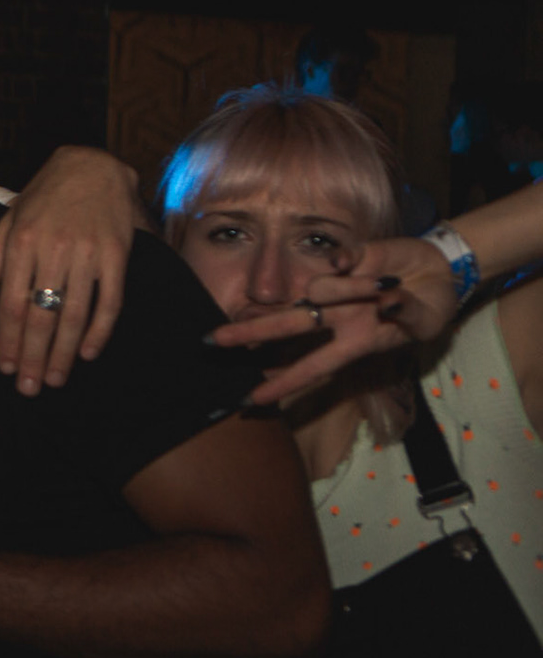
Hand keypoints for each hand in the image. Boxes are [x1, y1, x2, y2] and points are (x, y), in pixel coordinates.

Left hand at [0, 146, 140, 395]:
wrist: (92, 164)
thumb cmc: (43, 198)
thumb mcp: (7, 224)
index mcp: (21, 242)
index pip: (10, 303)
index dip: (6, 339)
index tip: (4, 367)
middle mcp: (53, 248)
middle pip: (40, 315)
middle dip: (32, 356)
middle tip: (28, 387)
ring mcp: (88, 252)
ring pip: (74, 313)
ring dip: (64, 352)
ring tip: (54, 379)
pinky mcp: (118, 253)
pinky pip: (110, 299)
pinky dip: (101, 330)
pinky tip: (90, 352)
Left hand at [208, 237, 455, 405]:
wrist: (446, 271)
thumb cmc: (431, 307)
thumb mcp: (425, 322)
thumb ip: (406, 315)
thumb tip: (386, 302)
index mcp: (354, 341)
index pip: (313, 366)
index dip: (284, 383)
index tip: (251, 399)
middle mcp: (337, 317)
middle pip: (287, 325)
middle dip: (250, 334)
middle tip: (212, 342)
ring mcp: (339, 288)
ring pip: (322, 288)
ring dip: (352, 288)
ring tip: (386, 286)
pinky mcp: (349, 258)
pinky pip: (339, 259)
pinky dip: (349, 261)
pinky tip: (363, 264)